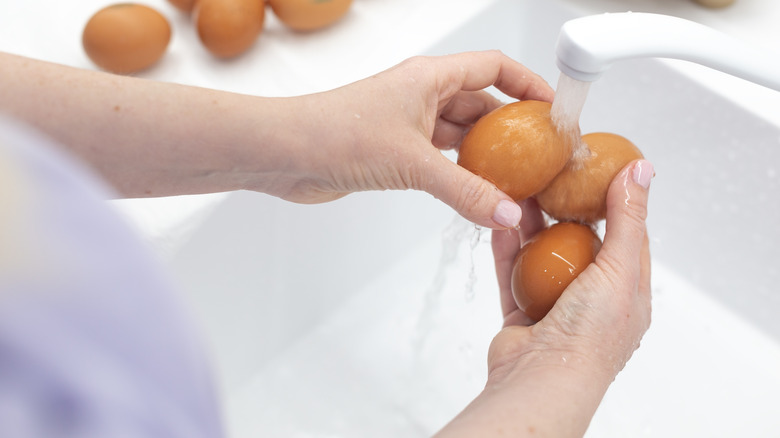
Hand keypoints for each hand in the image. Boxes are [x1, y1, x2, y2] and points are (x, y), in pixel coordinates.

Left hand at [264, 50, 553, 228]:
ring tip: (518, 179)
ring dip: (486, 156)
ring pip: (461, 135)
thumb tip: (506, 213)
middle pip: (481, 104)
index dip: (528, 83)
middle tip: (541, 155)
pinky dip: (461, 174)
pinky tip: (479, 193)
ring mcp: (408, 123)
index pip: (494, 67)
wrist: (285, 154)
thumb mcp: (413, 163)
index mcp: (430, 77)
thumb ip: (465, 190)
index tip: (553, 109)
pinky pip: (441, 159)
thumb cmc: (335, 134)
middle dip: (512, 128)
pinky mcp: (395, 151)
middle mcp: (422, 96)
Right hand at [437, 159, 652, 436]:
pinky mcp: (522, 312)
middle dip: (566, 209)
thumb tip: (641, 170)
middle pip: (579, 242)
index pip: (627, 238)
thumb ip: (627, 219)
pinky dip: (507, 248)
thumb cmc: (590, 337)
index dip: (616, 202)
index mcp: (628, 293)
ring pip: (541, 256)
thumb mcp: (621, 269)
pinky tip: (501, 222)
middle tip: (553, 176)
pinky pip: (512, 273)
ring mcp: (555, 305)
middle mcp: (593, 299)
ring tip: (521, 191)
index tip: (599, 171)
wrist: (541, 380)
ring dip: (532, 225)